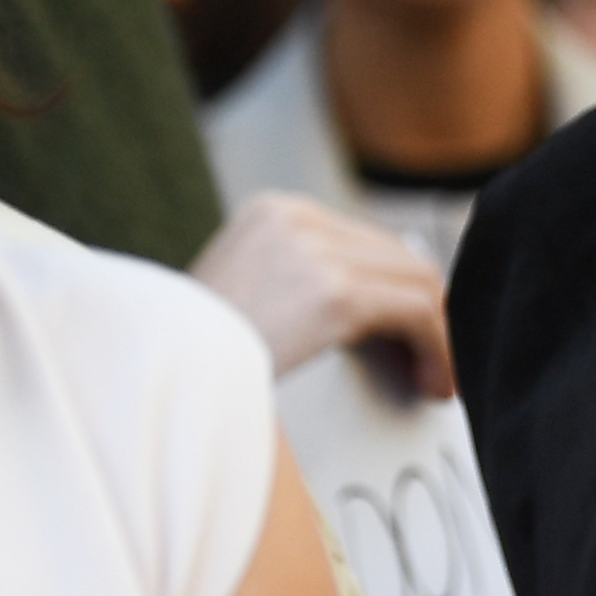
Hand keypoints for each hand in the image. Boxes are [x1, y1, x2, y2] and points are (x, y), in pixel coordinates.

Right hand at [192, 192, 455, 395]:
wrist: (155, 379)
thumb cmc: (195, 358)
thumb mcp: (247, 300)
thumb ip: (304, 287)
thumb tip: (384, 307)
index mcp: (274, 212)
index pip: (367, 243)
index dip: (401, 292)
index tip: (413, 337)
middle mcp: (296, 217)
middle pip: (399, 258)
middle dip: (426, 314)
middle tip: (435, 364)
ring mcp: (313, 251)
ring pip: (419, 282)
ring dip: (439, 335)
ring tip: (436, 378)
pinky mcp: (332, 292)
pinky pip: (418, 312)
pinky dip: (440, 348)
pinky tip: (434, 382)